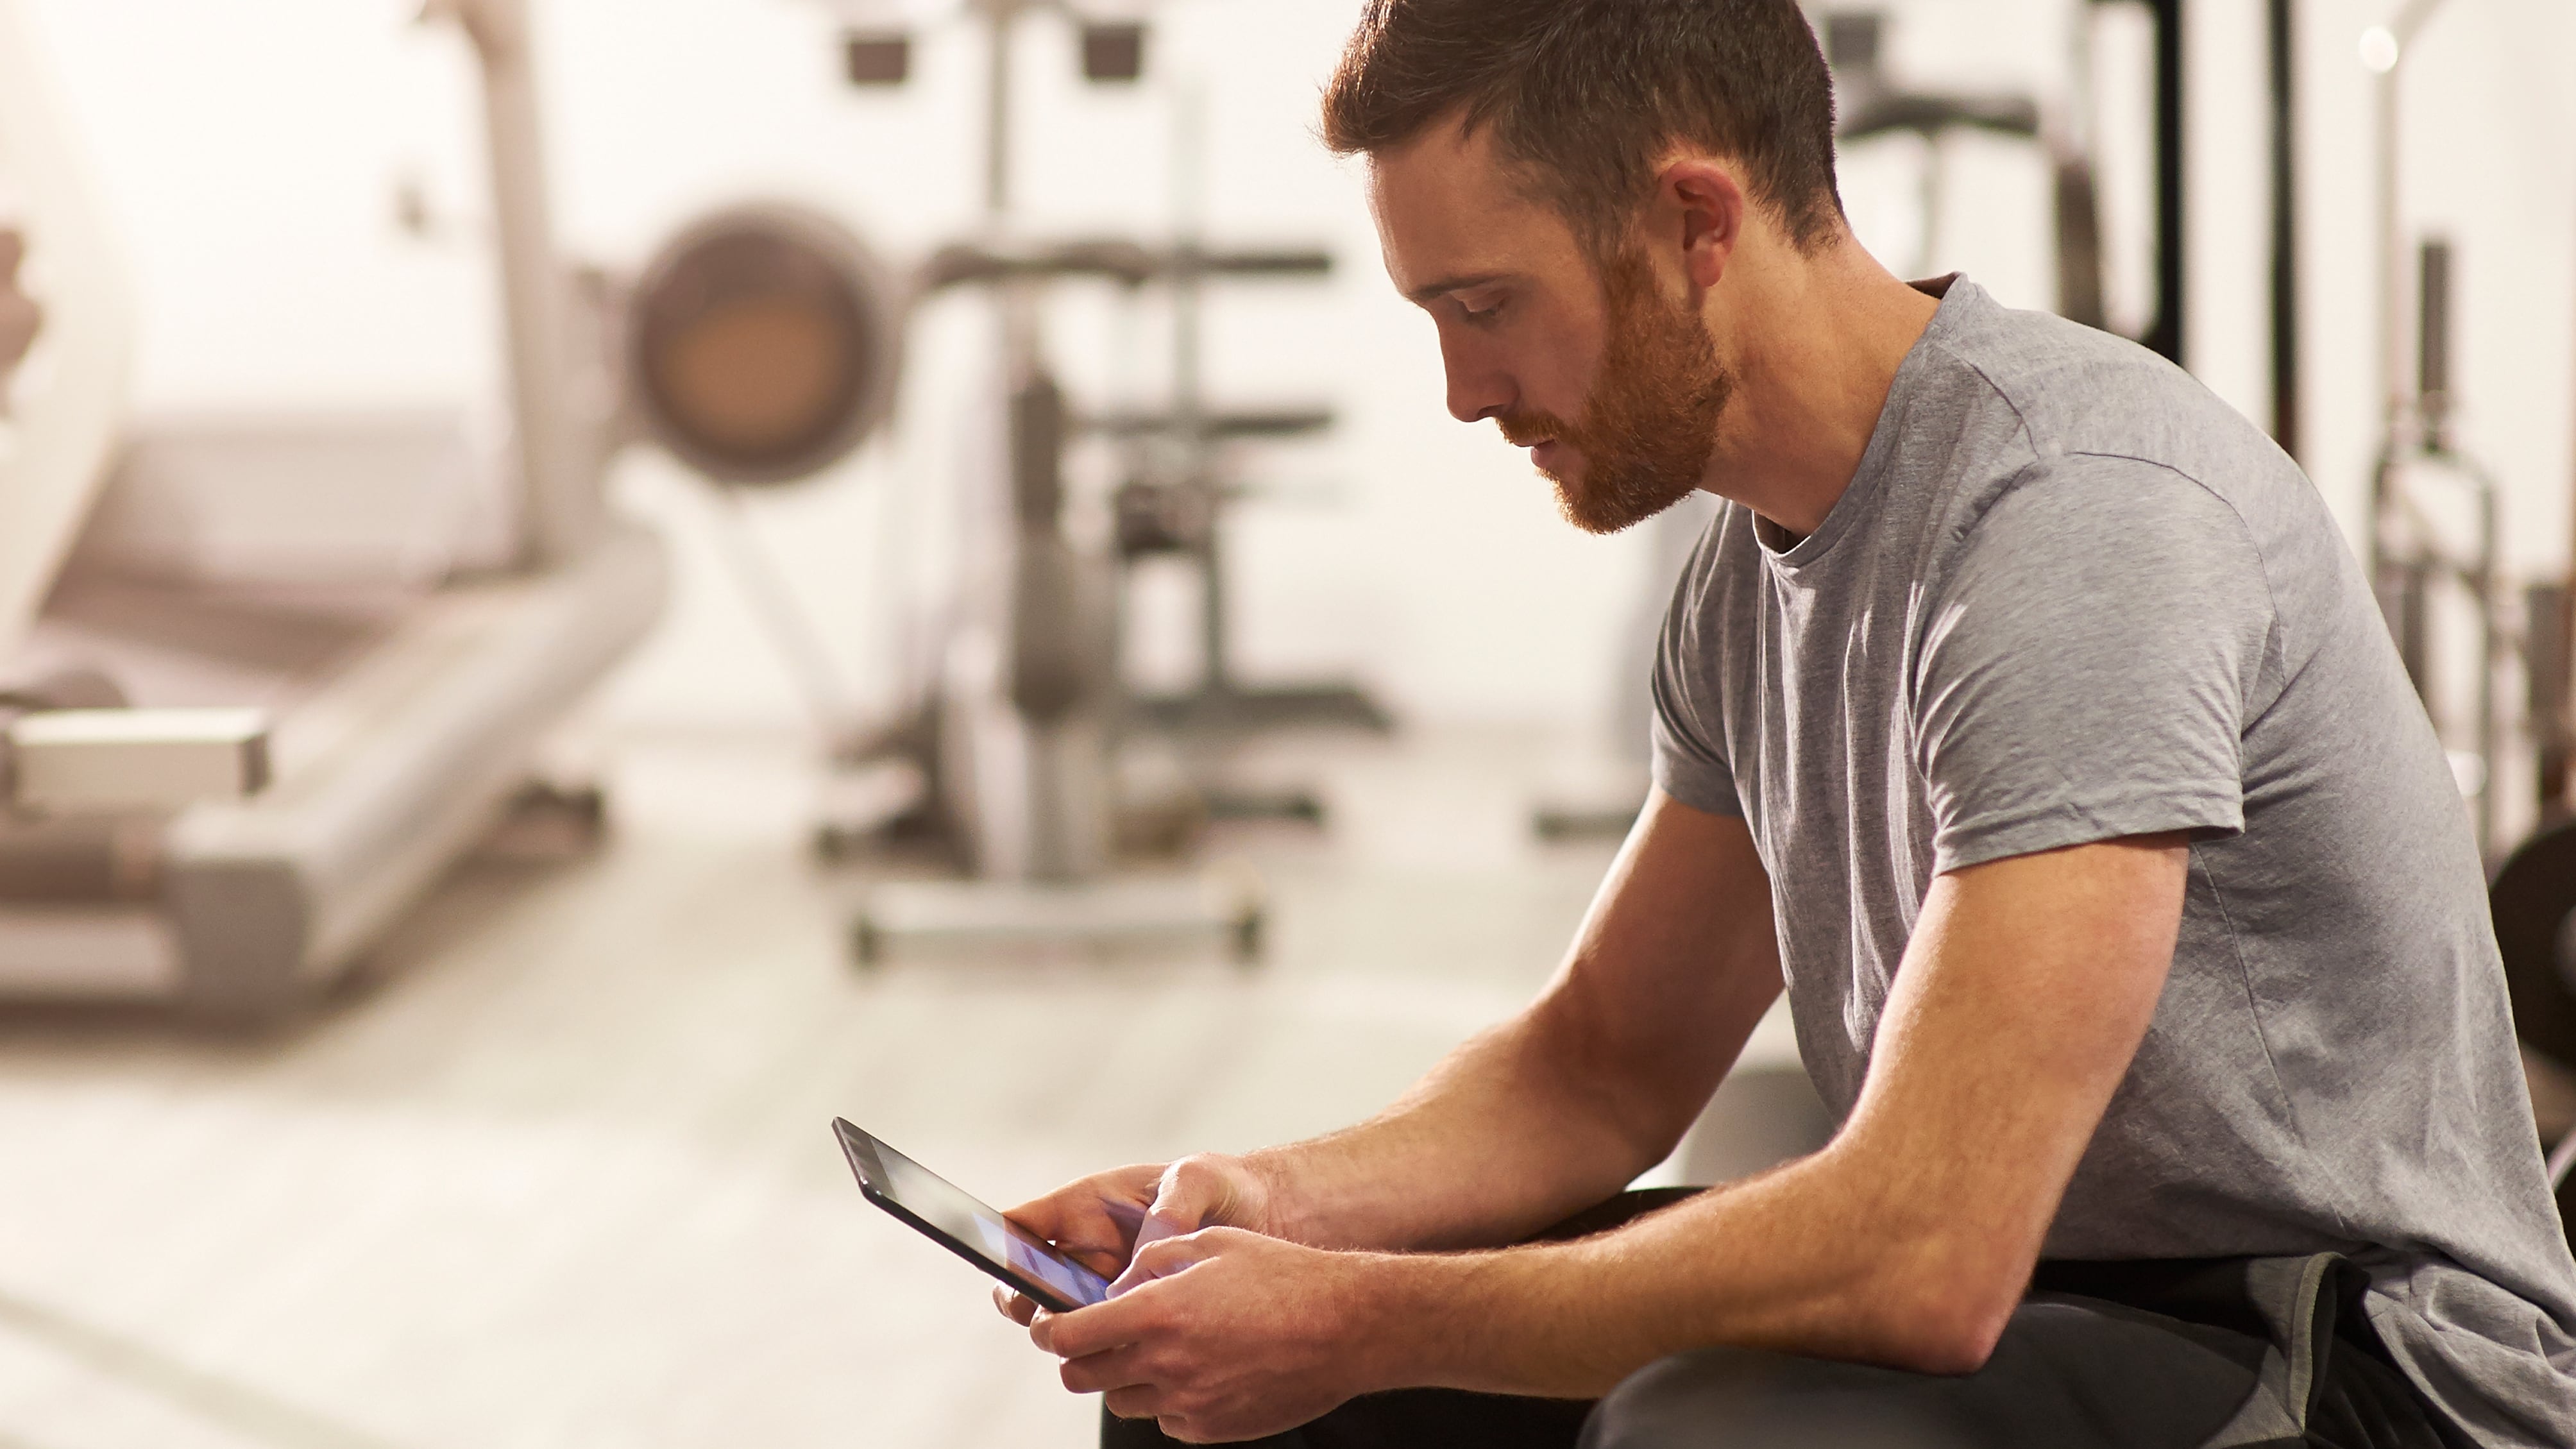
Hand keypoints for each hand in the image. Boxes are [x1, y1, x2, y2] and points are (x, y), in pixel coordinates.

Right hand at [992, 1154, 1276, 1326]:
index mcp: (1088, 1205)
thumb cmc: (1225, 1187)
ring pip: (1061, 1320)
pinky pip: (1103, 1339)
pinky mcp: (1131, 1317)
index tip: (1011, 1267)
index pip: (1023, 1225)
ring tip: (1102, 1332)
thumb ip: (1168, 1212)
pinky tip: (1131, 1349)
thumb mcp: (1198, 1180)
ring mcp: (1105, 1287)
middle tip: (1059, 1314)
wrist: (1268, 1221)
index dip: (1002, 1246)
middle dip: (1029, 1304)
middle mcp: (1087, 1249)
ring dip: (1069, 1332)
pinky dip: (1106, 1350)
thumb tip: (1137, 1266)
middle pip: (1027, 1284)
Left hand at [1033, 1228, 1393, 1443]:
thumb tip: (1118, 1285)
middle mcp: (1165, 1364)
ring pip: (1122, 1400)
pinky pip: (1167, 1419)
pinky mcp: (1212, 1428)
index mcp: (1156, 1313)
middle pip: (1083, 1376)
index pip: (1067, 1337)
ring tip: (1158, 1349)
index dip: (1048, 1331)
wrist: (1346, 1327)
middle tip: (1095, 1338)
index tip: (1049, 1325)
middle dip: (1078, 1357)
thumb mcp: (1210, 1241)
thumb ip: (1153, 1260)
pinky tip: (1198, 1370)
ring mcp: (1188, 1402)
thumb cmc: (1283, 1276)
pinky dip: (1167, 1399)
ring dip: (1123, 1377)